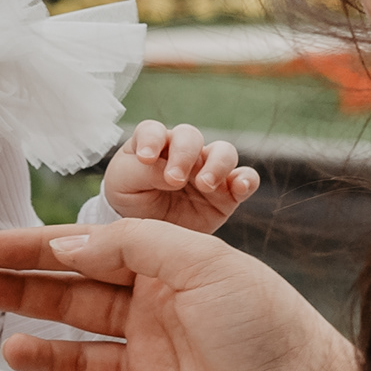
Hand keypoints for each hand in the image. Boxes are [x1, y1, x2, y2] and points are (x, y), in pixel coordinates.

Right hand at [0, 217, 360, 370]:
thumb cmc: (265, 324)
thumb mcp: (202, 260)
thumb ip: (131, 246)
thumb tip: (69, 245)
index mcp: (167, 274)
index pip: (87, 255)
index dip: (35, 251)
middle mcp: (154, 319)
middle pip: (71, 303)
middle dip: (20, 294)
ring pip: (77, 360)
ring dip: (40, 351)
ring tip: (6, 345)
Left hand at [99, 119, 262, 234]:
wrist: (150, 239)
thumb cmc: (132, 201)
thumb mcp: (124, 186)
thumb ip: (144, 173)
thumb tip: (173, 175)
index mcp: (153, 145)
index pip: (154, 131)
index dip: (151, 140)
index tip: (145, 158)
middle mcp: (183, 152)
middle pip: (191, 136)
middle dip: (184, 154)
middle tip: (174, 180)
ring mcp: (208, 170)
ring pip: (224, 152)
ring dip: (217, 164)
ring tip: (205, 185)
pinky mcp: (227, 193)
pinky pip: (246, 179)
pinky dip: (247, 180)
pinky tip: (239, 188)